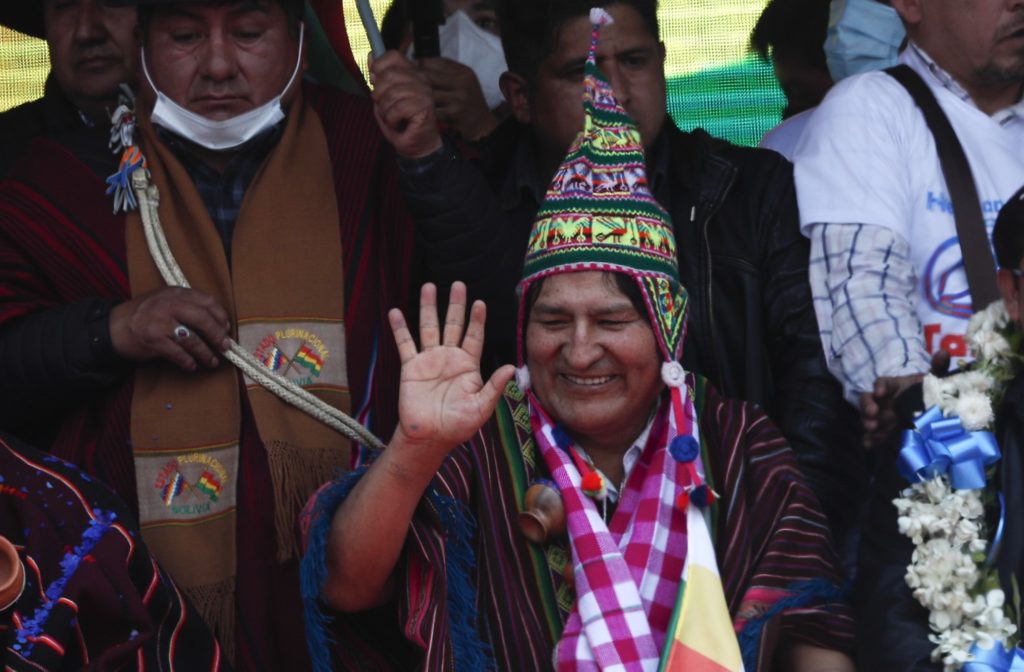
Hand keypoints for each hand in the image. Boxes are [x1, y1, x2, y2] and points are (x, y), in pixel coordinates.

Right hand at [110, 287, 229, 371]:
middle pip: (202, 319)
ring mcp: (159, 321)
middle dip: (217, 335)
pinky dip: (187, 361)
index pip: (207, 300)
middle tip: (225, 347)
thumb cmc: (145, 316)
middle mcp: (168, 304)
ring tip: (212, 361)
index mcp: (175, 293)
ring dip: (205, 353)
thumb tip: (218, 324)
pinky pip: (177, 352)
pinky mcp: (152, 338)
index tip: (226, 328)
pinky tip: (191, 366)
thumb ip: (187, 306)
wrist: (112, 326)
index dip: (220, 316)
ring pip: (192, 338)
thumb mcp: (165, 302)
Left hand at [370, 51, 442, 158]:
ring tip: (393, 118)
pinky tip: (398, 123)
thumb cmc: (402, 122)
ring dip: (385, 111)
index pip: (393, 55)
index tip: (376, 81)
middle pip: (388, 75)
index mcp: (412, 73)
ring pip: (391, 94)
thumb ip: (378, 78)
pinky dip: (392, 120)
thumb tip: (370, 57)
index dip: (379, 66)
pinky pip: (397, 109)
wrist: (417, 144)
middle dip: (379, 95)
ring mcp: (424, 92)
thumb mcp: (384, 97)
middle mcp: (421, 79)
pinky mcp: (424, 106)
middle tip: (386, 107)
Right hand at [389, 282, 514, 459]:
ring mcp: (429, 361)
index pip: (474, 336)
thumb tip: (511, 367)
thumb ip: (494, 386)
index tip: (480, 303)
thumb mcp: (481, 407)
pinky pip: (405, 344)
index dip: (477, 320)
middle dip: (456, 305)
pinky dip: (400, 328)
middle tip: (458, 284)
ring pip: (429, 327)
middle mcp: (449, 358)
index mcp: (468, 366)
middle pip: (453, 325)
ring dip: (429, 307)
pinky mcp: (411, 368)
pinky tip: (396, 312)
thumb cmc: (458, 426)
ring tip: (429, 286)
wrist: (430, 438)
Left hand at [420, 57, 499, 140]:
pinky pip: (432, 108)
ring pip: (429, 92)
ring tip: (418, 96)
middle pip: (430, 76)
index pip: (436, 62)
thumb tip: (421, 62)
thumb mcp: (464, 80)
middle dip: (419, 80)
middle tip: (413, 83)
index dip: (423, 64)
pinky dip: (427, 108)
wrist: (481, 122)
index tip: (417, 68)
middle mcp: (462, 83)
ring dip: (422, 95)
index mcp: (464, 72)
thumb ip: (447, 70)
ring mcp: (457, 99)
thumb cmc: (469, 99)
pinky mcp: (452, 113)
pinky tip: (427, 109)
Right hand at [859, 350, 950, 448]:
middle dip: (867, 406)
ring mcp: (882, 417)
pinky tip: (868, 444)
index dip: (879, 387)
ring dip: (867, 423)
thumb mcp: (935, 381)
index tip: (880, 392)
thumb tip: (943, 353)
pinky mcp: (884, 432)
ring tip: (872, 428)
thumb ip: (938, 369)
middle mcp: (884, 402)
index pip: (882, 384)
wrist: (929, 414)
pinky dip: (869, 440)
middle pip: (868, 400)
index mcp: (894, 387)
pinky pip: (872, 436)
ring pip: (868, 418)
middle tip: (872, 414)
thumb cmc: (927, 393)